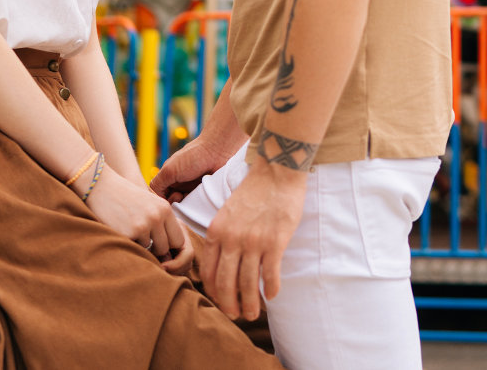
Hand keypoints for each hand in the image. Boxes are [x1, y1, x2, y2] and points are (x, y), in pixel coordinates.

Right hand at [84, 165, 187, 259]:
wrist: (101, 187)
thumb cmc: (125, 197)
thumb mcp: (150, 204)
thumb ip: (162, 222)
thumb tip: (169, 251)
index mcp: (165, 209)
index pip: (178, 240)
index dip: (169, 244)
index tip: (158, 243)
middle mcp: (157, 217)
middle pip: (165, 248)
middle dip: (155, 249)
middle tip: (142, 239)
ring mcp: (143, 225)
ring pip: (149, 250)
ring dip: (140, 245)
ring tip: (130, 229)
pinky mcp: (128, 233)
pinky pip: (133, 248)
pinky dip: (128, 243)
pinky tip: (121, 229)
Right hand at [151, 135, 228, 202]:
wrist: (219, 150)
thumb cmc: (193, 157)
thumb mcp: (170, 170)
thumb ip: (157, 185)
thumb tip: (155, 199)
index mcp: (169, 178)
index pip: (159, 197)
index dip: (162, 201)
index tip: (169, 197)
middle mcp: (180, 185)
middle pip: (171, 203)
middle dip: (174, 204)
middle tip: (180, 196)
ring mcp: (192, 189)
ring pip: (184, 206)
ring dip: (186, 205)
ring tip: (191, 196)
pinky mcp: (203, 193)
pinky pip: (197, 205)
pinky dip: (197, 204)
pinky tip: (199, 198)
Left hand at [200, 163, 306, 319]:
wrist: (277, 170)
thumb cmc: (254, 191)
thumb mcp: (227, 212)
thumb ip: (223, 236)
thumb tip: (224, 262)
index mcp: (216, 232)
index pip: (209, 272)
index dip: (214, 293)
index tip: (221, 302)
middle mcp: (231, 240)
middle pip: (226, 283)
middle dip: (229, 304)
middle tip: (235, 316)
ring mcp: (253, 241)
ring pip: (248, 283)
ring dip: (250, 303)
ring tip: (252, 314)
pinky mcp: (274, 241)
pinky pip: (270, 274)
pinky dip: (271, 288)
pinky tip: (273, 295)